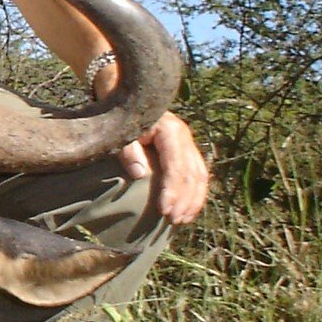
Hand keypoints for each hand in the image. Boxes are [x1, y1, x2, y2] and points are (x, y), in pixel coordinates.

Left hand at [116, 109, 208, 225]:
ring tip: (182, 220)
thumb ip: (128, 151)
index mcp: (171, 131)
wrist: (128, 102)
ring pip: (200, 176)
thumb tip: (140, 174)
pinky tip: (189, 209)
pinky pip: (198, 174)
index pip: (176, 167)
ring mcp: (189, 143)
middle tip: (174, 220)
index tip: (164, 211)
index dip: (172, 191)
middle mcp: (185, 136)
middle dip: (184, 200)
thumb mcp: (121, 133)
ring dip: (193, 200)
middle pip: (192, 174)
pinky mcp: (187, 151)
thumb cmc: (121, 120)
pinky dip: (195, 193)